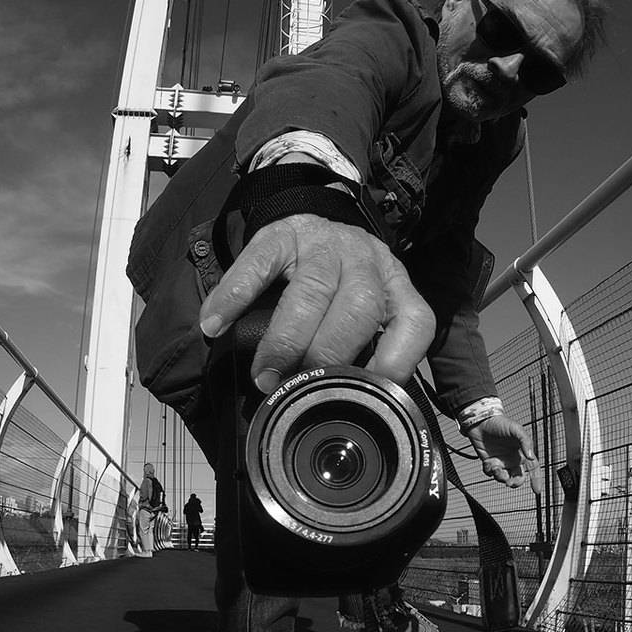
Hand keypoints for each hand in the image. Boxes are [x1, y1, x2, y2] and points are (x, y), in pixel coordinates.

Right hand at [199, 214, 435, 392]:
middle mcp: (366, 261)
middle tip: (295, 387)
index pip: (414, 322)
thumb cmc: (336, 286)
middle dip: (327, 356)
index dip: (395, 361)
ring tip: (263, 373)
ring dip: (285, 340)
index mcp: (395, 286)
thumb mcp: (362, 312)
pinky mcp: (281, 233)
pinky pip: (258, 264)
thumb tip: (342, 407)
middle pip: (359, 309)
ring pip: (313, 290)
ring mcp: (324, 243)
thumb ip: (362, 350)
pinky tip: (216, 324)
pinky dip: (235, 297)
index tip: (363, 392)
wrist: (310, 225)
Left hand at [466, 414, 536, 487]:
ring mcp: (500, 462)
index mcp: (522, 453)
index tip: (537, 490)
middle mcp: (512, 459)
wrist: (480, 421)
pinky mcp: (488, 462)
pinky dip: (489, 471)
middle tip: (510, 482)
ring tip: (496, 469)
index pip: (532, 468)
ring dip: (500, 477)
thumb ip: (525, 441)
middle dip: (515, 483)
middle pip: (517, 477)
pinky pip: (490, 473)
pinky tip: (488, 463)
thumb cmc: (500, 423)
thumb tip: (531, 457)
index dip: (536, 479)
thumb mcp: (516, 429)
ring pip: (503, 477)